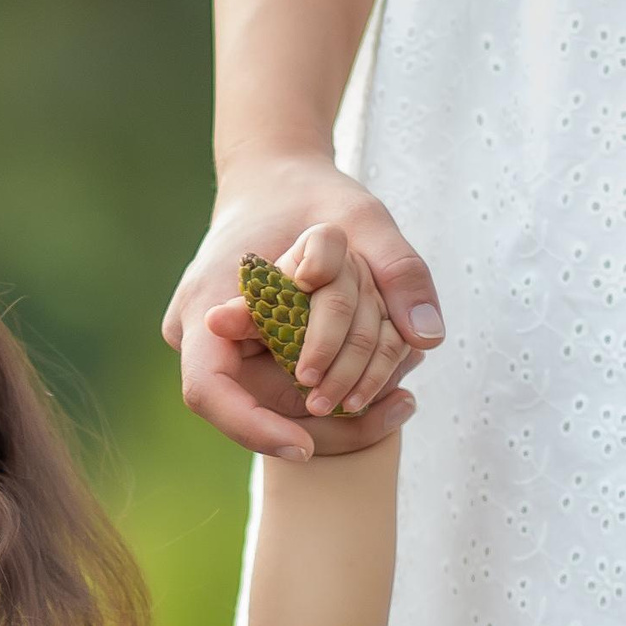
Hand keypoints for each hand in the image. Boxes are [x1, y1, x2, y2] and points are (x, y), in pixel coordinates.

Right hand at [163, 152, 440, 457]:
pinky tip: (384, 382)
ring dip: (336, 407)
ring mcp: (216, 348)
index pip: (209, 391)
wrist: (274, 178)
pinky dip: (333, 390)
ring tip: (403, 393)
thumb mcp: (360, 217)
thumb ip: (398, 269)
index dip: (253, 428)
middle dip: (322, 421)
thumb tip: (427, 337)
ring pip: (272, 405)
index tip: (304, 447)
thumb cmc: (311, 193)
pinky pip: (280, 390)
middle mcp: (198, 333)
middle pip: (251, 408)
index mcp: (206, 299)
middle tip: (399, 407)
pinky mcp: (239, 355)